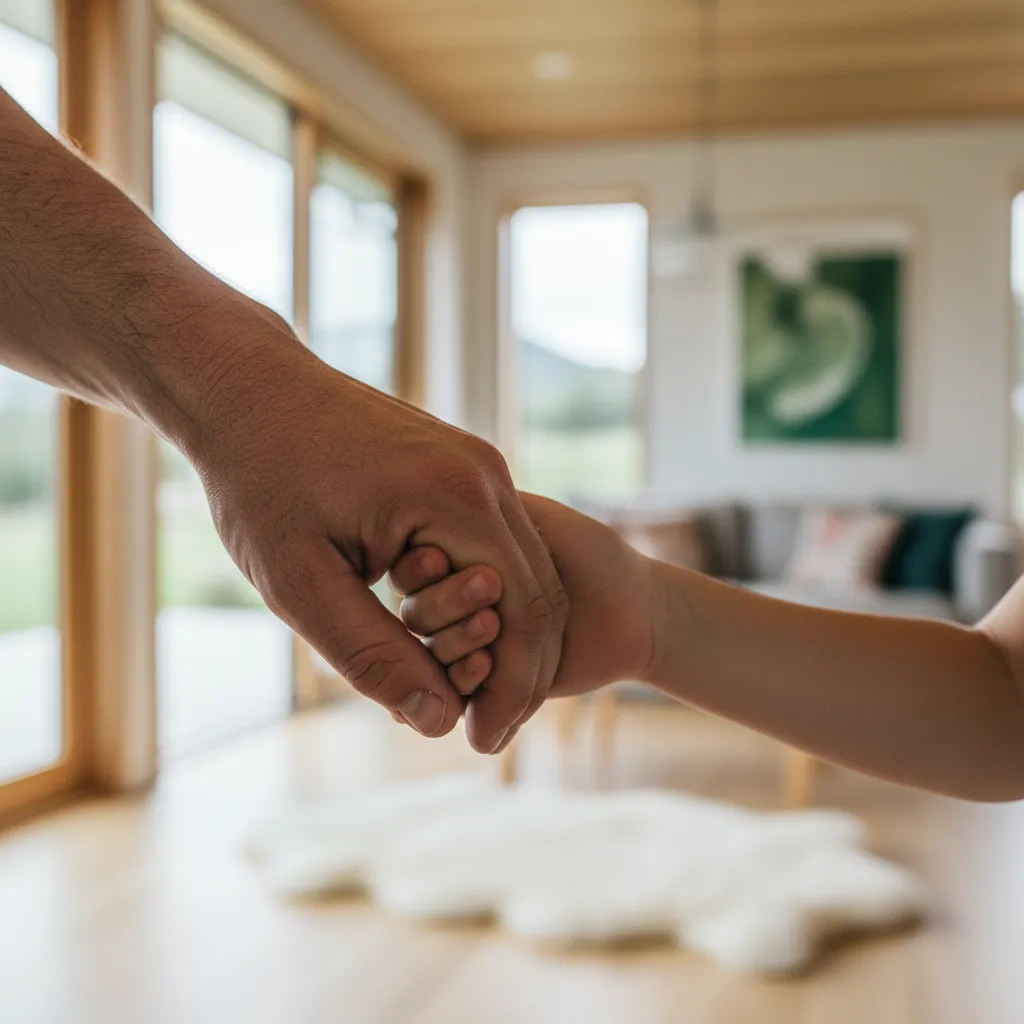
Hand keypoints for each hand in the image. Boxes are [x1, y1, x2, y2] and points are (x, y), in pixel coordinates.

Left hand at [183, 312, 566, 751]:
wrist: (248, 388)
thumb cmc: (261, 479)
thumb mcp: (300, 582)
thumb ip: (373, 655)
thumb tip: (441, 721)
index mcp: (458, 499)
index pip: (526, 612)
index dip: (513, 688)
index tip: (482, 743)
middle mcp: (487, 475)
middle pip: (538, 592)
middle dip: (517, 669)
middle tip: (482, 729)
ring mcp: (478, 464)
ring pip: (523, 567)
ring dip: (502, 633)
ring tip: (461, 690)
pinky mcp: (461, 465)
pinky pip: (496, 541)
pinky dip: (485, 595)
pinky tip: (449, 633)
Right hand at [391, 493, 655, 698]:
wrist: (636, 610)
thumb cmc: (591, 553)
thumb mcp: (533, 519)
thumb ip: (478, 510)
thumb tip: (423, 503)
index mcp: (456, 556)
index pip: (414, 567)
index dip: (421, 568)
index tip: (439, 559)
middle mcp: (455, 602)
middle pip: (417, 616)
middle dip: (443, 611)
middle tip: (485, 606)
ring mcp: (469, 645)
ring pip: (430, 658)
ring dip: (453, 653)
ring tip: (485, 654)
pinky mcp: (489, 686)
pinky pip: (458, 696)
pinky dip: (464, 693)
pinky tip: (483, 678)